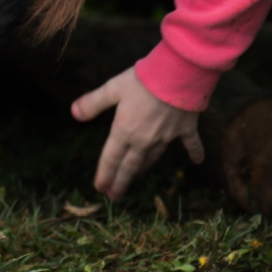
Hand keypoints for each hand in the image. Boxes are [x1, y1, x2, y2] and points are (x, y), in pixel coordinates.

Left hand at [71, 67, 203, 199]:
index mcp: (124, 130)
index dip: (104, 175)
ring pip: (153, 158)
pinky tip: (198, 161)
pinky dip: (195, 152)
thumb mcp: (113, 88)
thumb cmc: (144, 79)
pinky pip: (191, 144)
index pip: (111, 159)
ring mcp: (166, 137)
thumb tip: (73, 112)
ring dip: (144, 168)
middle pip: (130, 166)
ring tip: (139, 175)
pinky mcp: (186, 129)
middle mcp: (144, 140)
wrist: (178, 74)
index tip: (100, 188)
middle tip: (115, 196)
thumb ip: (93, 102)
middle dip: (121, 182)